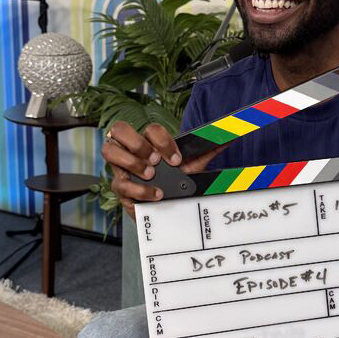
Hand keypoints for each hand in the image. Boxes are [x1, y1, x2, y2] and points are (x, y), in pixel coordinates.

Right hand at [101, 120, 223, 218]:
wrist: (169, 208)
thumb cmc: (177, 182)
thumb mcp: (192, 166)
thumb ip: (207, 151)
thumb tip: (229, 138)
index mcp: (149, 140)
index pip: (149, 129)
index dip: (162, 141)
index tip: (176, 159)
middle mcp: (131, 149)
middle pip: (119, 129)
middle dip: (138, 144)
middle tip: (155, 162)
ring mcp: (121, 167)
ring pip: (109, 150)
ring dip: (131, 161)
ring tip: (150, 175)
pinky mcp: (120, 188)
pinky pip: (120, 183)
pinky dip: (138, 189)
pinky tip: (154, 194)